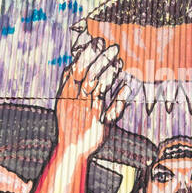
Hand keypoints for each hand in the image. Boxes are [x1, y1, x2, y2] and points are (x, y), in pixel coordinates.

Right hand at [56, 38, 126, 157]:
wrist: (71, 151)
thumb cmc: (71, 123)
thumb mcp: (64, 102)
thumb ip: (68, 83)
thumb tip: (71, 62)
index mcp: (66, 95)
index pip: (76, 70)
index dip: (87, 54)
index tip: (97, 41)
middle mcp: (77, 103)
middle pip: (90, 76)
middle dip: (101, 59)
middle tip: (113, 46)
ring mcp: (89, 113)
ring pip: (100, 90)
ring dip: (111, 74)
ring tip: (120, 61)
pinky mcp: (101, 125)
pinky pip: (112, 110)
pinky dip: (120, 98)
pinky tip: (127, 86)